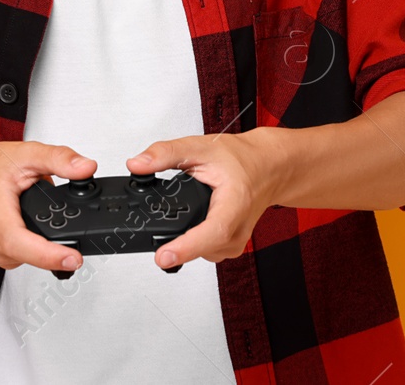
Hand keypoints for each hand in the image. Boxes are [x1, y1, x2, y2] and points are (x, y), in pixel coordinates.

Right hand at [0, 139, 96, 271]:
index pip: (21, 244)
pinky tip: (30, 227)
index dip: (49, 255)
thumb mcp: (24, 153)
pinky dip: (31, 245)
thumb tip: (86, 167)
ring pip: (26, 259)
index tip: (73, 259)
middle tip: (74, 238)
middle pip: (29, 256)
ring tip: (42, 219)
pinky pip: (19, 257)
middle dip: (55, 247)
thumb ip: (58, 159)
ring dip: (42, 245)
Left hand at [126, 128, 281, 270]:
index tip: (163, 257)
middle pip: (202, 248)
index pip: (212, 232)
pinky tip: (194, 223)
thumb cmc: (241, 159)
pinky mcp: (231, 247)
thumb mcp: (200, 147)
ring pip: (202, 253)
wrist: (267, 168)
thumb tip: (137, 164)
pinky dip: (194, 240)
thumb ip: (166, 154)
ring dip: (185, 239)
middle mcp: (238, 229)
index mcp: (235, 202)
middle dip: (177, 241)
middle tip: (158, 227)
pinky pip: (206, 252)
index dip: (186, 247)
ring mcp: (236, 242)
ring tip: (184, 215)